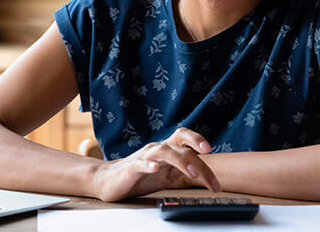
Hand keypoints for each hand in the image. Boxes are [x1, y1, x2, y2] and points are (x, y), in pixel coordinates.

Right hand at [90, 127, 220, 201]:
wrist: (110, 181)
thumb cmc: (140, 176)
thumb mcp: (167, 174)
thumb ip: (183, 170)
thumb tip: (205, 172)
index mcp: (167, 149)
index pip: (184, 138)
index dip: (197, 139)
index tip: (210, 149)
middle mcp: (157, 149)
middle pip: (179, 144)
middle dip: (196, 152)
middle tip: (207, 155)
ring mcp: (144, 157)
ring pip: (164, 151)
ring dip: (180, 161)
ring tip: (192, 172)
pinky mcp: (131, 168)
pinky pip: (140, 164)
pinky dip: (148, 165)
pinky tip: (155, 168)